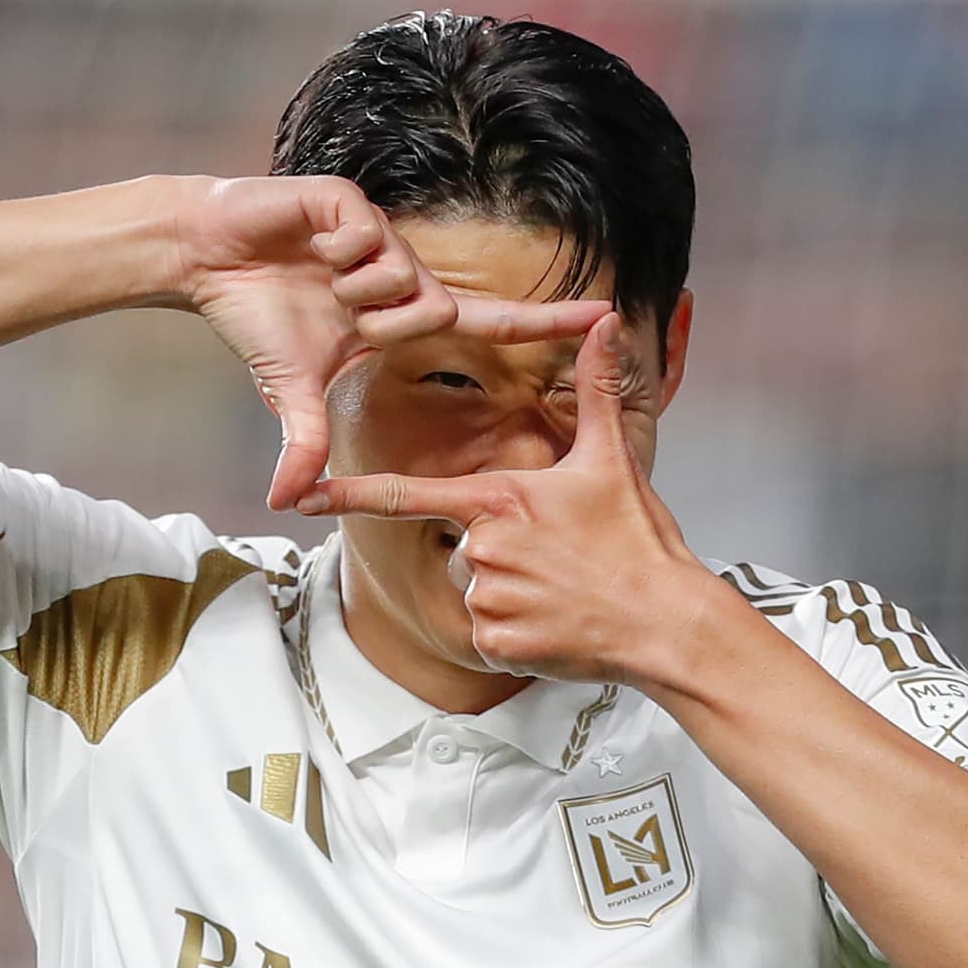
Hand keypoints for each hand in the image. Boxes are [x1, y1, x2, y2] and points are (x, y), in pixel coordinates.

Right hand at [170, 175, 611, 509]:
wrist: (207, 257)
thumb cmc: (257, 317)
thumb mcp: (289, 390)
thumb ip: (305, 443)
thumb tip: (284, 503)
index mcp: (405, 313)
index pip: (491, 323)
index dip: (548, 323)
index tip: (609, 317)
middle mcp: (406, 273)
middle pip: (437, 310)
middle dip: (387, 325)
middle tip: (342, 317)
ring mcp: (383, 237)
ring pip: (403, 278)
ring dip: (354, 292)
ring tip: (319, 278)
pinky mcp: (353, 204)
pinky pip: (366, 241)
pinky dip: (334, 255)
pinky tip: (308, 246)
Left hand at [297, 312, 708, 683]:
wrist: (666, 622)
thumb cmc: (638, 543)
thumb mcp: (613, 461)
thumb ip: (596, 390)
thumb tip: (604, 323)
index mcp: (498, 499)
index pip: (406, 494)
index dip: (349, 493)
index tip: (301, 494)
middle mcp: (482, 547)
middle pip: (463, 547)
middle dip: (502, 554)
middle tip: (560, 559)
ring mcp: (486, 599)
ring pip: (475, 591)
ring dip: (511, 594)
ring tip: (563, 591)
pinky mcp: (495, 644)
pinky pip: (488, 634)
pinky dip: (518, 633)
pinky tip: (557, 624)